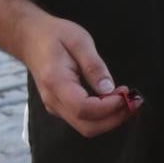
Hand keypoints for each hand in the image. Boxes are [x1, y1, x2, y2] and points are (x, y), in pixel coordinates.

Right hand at [19, 12, 136, 137]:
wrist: (30, 38)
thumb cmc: (55, 35)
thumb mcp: (79, 41)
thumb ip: (94, 66)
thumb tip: (109, 89)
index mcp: (56, 82)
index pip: (83, 108)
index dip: (108, 107)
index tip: (125, 94)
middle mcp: (53, 100)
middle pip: (87, 126)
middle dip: (114, 119)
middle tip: (133, 102)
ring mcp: (55, 107)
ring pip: (86, 127)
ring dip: (110, 120)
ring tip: (127, 101)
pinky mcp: (61, 108)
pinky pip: (84, 121)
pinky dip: (102, 117)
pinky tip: (114, 101)